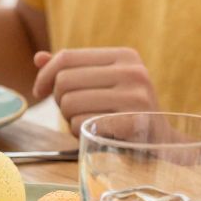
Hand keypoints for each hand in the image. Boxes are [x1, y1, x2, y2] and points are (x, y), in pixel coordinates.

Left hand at [31, 46, 160, 135]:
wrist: (161, 143)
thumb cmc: (125, 112)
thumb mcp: (104, 84)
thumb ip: (74, 70)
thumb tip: (38, 58)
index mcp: (125, 56)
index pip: (68, 56)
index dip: (45, 75)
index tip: (40, 91)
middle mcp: (133, 72)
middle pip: (64, 81)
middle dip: (59, 101)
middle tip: (73, 112)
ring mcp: (135, 97)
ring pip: (69, 103)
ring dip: (69, 119)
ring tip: (87, 122)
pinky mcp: (132, 123)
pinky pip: (82, 124)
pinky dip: (78, 132)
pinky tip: (94, 133)